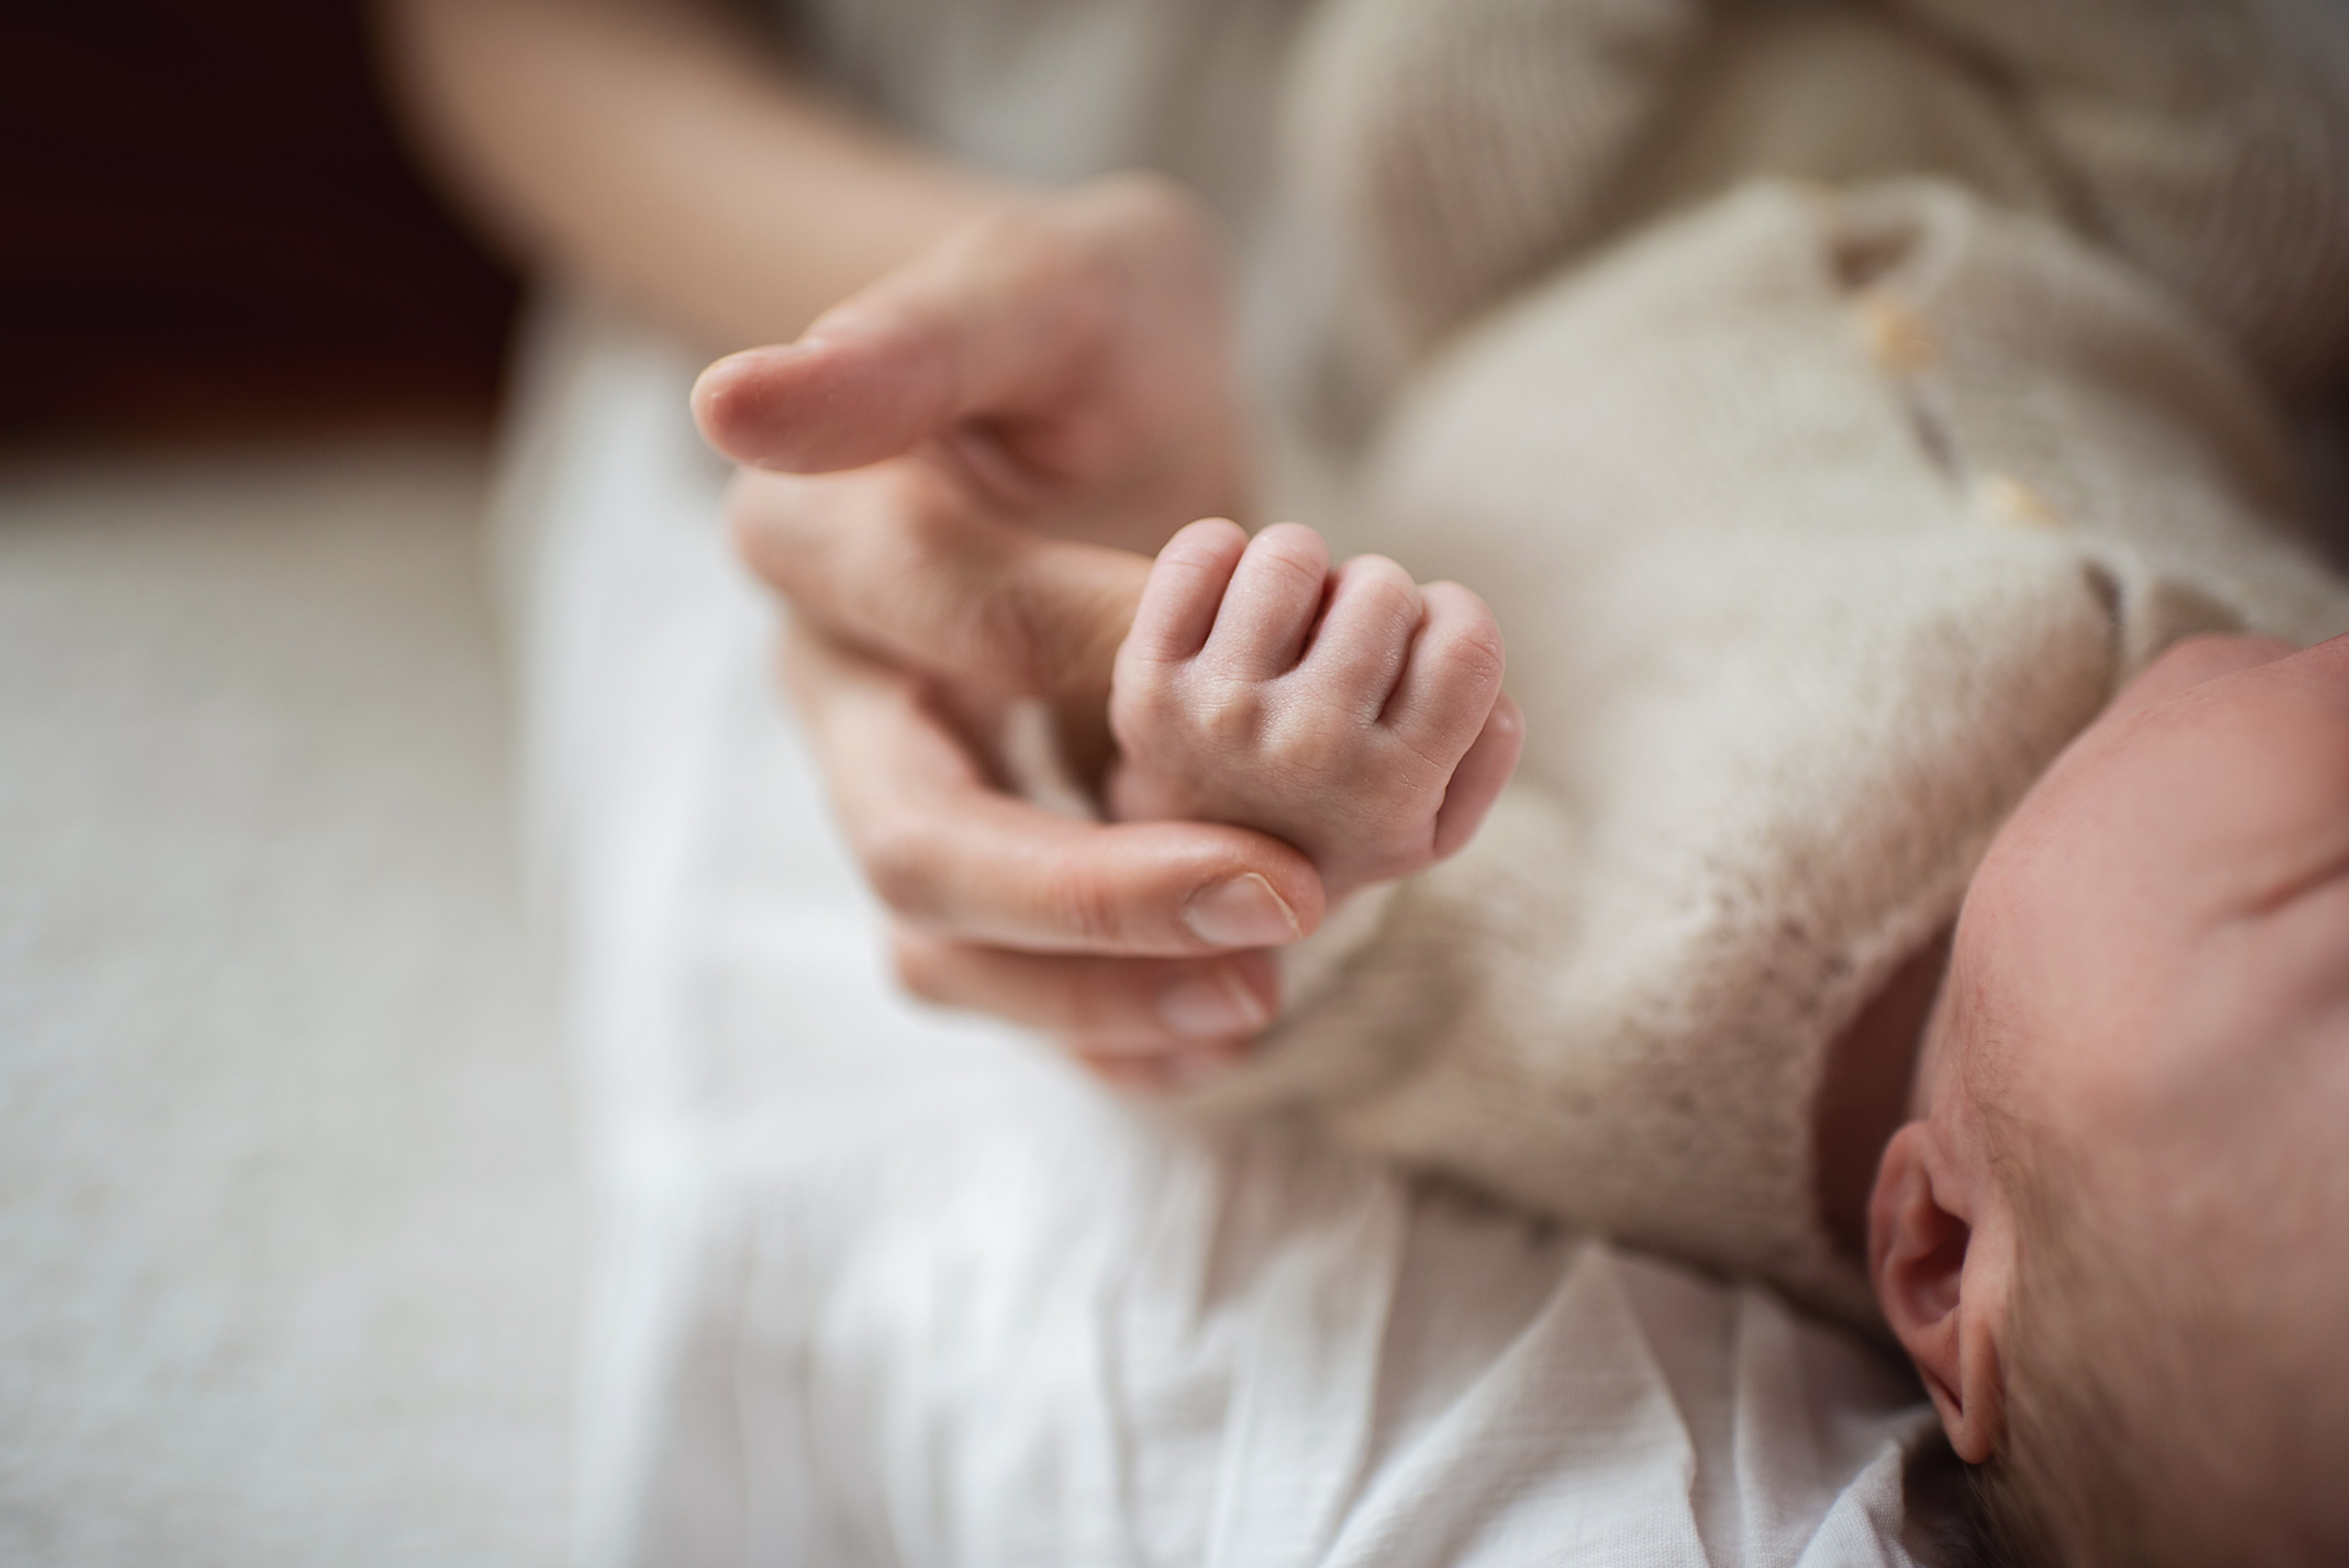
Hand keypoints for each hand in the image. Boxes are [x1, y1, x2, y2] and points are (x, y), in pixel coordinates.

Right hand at [694, 175, 1326, 1083]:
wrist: (1096, 407)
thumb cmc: (1080, 330)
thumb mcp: (1035, 292)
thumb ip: (917, 343)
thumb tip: (737, 405)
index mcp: (826, 531)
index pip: (942, 623)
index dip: (1088, 681)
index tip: (1258, 764)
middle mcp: (843, 684)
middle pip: (915, 845)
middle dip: (1093, 905)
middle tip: (1281, 908)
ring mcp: (897, 780)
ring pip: (940, 944)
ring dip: (1094, 997)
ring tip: (1256, 999)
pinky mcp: (975, 844)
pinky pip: (1000, 976)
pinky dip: (1101, 1028)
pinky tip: (1219, 1031)